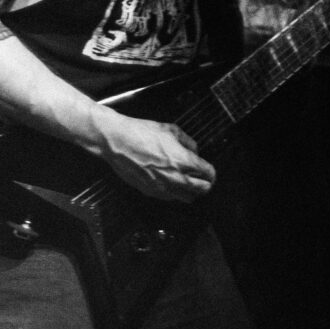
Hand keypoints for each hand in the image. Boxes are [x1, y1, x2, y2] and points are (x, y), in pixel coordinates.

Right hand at [98, 110, 215, 203]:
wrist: (118, 142)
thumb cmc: (142, 133)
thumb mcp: (170, 130)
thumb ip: (187, 141)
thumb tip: (194, 151)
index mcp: (183, 161)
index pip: (208, 174)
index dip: (211, 173)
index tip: (210, 172)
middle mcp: (175, 178)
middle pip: (202, 190)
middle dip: (206, 184)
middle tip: (204, 180)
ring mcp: (162, 187)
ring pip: (187, 198)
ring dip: (191, 191)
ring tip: (188, 183)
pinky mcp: (150, 192)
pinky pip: (170, 198)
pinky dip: (175, 193)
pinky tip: (171, 183)